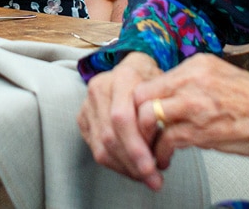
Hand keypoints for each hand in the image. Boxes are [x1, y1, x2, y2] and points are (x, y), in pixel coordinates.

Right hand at [77, 52, 164, 189]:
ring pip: (101, 146)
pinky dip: (116, 164)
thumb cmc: (154, 81)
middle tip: (154, 181)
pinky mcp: (83, 118)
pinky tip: (133, 169)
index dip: (136, 147)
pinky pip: (96, 149)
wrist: (135, 68)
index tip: (154, 168)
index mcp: (122, 76)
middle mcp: (100, 87)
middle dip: (133, 163)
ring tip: (146, 177)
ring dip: (125, 168)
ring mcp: (88, 103)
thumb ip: (161, 114)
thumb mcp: (164, 90)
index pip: (122, 118)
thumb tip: (165, 147)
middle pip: (110, 135)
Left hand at [132, 53, 248, 169]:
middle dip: (134, 118)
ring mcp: (196, 103)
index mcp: (198, 64)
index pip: (152, 78)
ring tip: (148, 149)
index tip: (142, 116)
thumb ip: (194, 84)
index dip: (142, 101)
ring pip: (148, 115)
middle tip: (137, 134)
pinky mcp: (202, 129)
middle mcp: (193, 79)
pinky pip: (166, 139)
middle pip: (142, 94)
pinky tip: (164, 159)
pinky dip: (160, 153)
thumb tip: (170, 99)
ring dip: (144, 137)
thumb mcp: (222, 78)